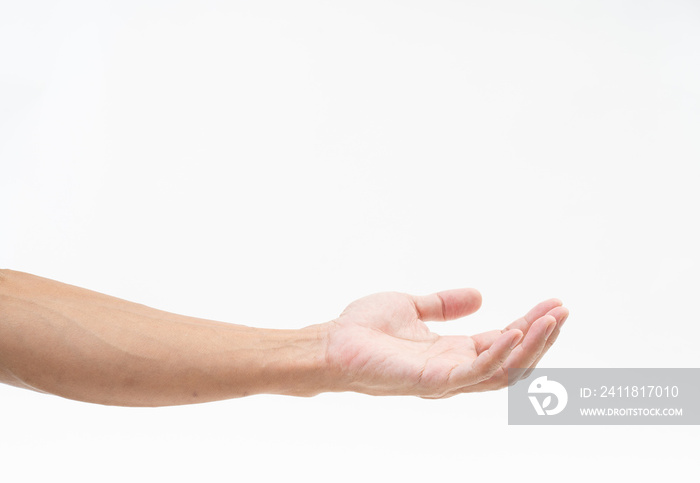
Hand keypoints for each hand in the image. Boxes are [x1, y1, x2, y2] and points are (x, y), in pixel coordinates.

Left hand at [324, 289, 568, 397]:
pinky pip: (475, 372)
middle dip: (541, 336)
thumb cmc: (364, 329)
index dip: (529, 325)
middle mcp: (454, 368)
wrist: (331, 342)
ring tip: (553, 318)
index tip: (553, 303)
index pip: (502, 341)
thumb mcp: (413, 307)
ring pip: (503, 370)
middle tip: (563, 309)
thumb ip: (444, 305)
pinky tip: (517, 331)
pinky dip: (500, 353)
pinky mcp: (431, 381)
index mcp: (452, 352)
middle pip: (511, 359)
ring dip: (531, 346)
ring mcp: (445, 378)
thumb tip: (479, 295)